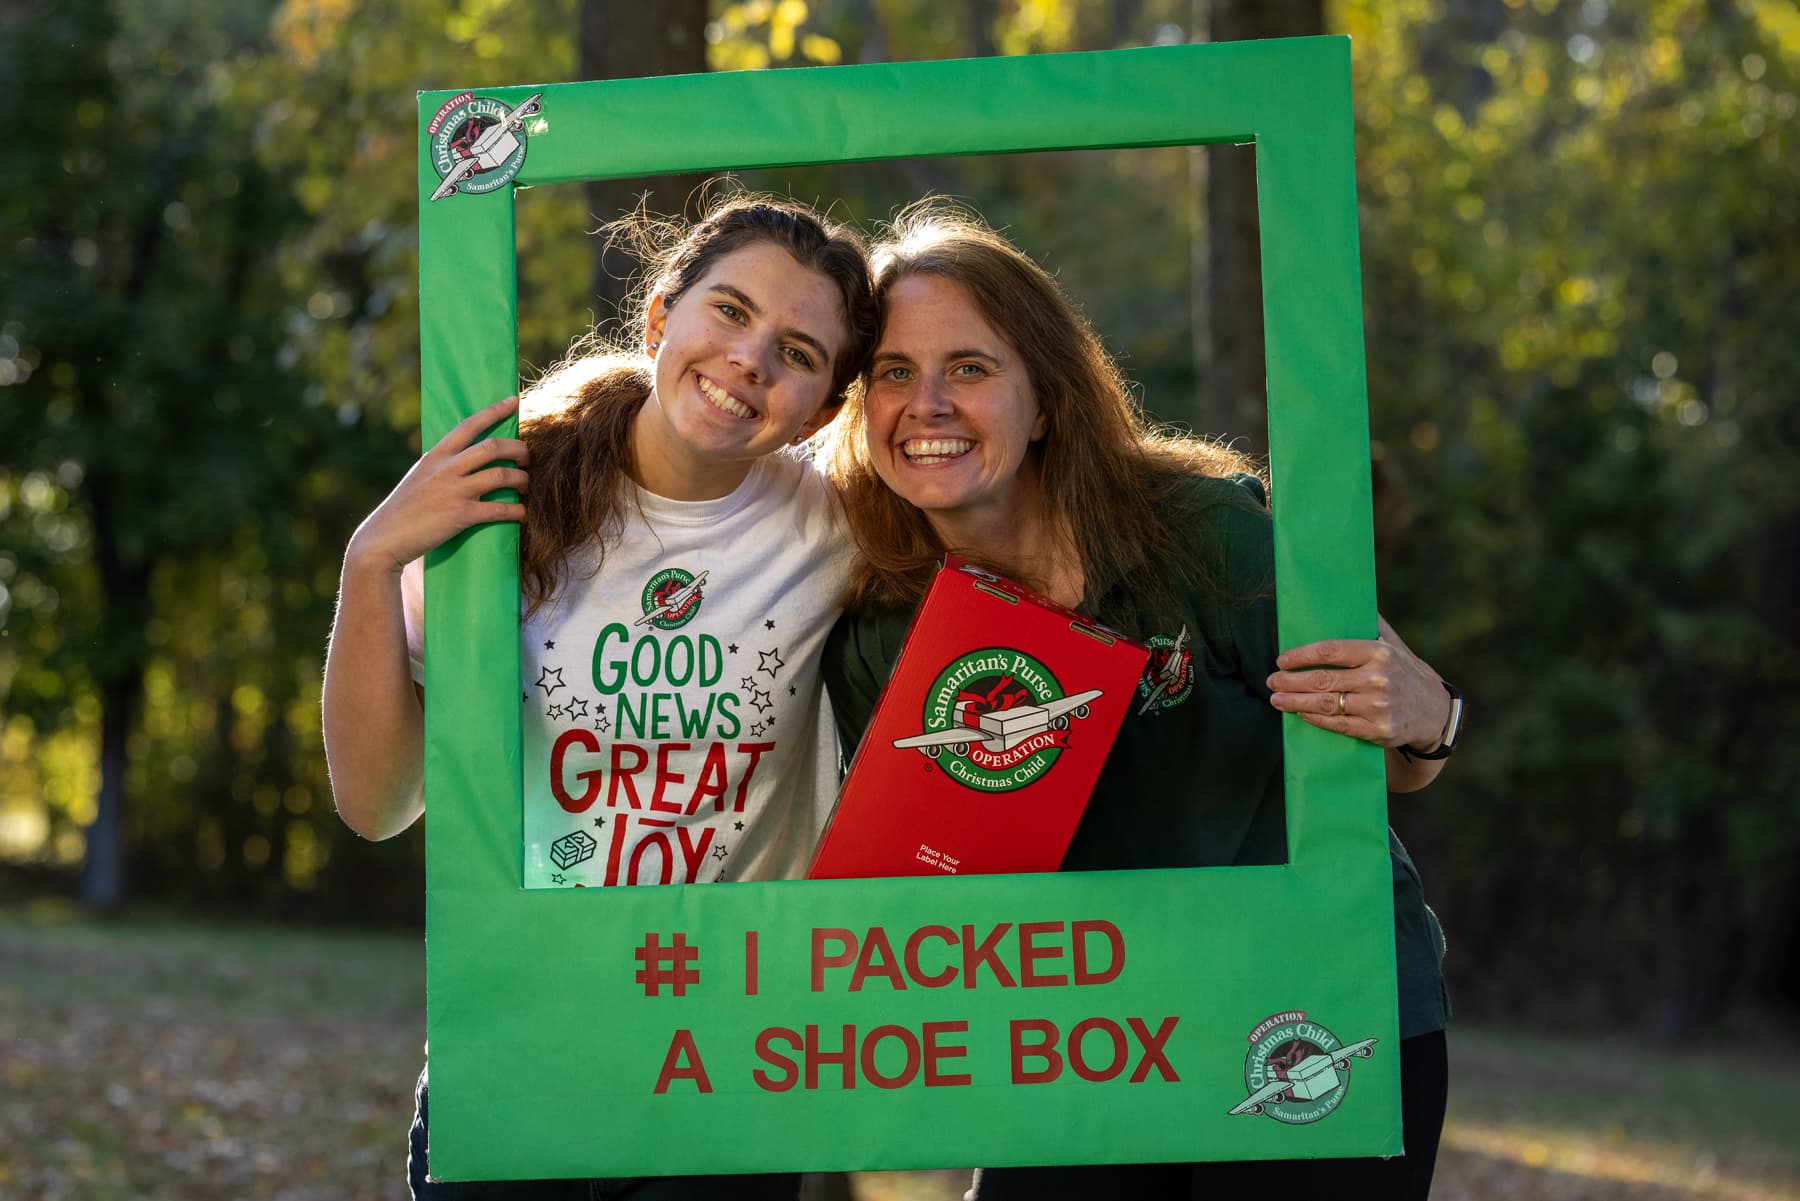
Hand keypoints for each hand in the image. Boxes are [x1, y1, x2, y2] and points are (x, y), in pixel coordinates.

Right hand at [346, 395, 528, 574]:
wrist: (384, 538)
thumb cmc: (404, 509)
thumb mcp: (420, 477)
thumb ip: (442, 466)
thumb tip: (465, 459)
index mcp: (436, 455)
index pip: (469, 424)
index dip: (494, 411)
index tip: (513, 401)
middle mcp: (446, 468)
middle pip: (493, 447)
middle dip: (518, 449)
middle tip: (528, 457)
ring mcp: (454, 490)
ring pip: (501, 475)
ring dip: (521, 480)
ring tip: (526, 485)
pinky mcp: (460, 515)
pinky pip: (499, 509)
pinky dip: (516, 511)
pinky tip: (522, 514)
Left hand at [1265, 616, 1450, 748]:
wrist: (1435, 711)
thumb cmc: (1406, 673)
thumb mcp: (1394, 645)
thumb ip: (1372, 624)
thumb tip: (1348, 593)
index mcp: (1378, 653)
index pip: (1330, 651)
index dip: (1301, 655)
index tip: (1282, 659)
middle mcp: (1378, 678)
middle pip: (1322, 679)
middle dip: (1291, 681)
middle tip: (1271, 680)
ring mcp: (1378, 706)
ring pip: (1326, 704)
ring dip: (1295, 702)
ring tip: (1276, 699)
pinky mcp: (1378, 730)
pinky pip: (1338, 724)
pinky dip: (1315, 719)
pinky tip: (1300, 713)